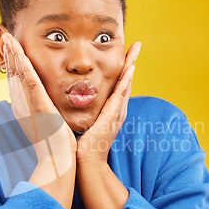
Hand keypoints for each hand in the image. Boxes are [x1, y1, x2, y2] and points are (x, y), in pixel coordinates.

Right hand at [3, 33, 76, 172]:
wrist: (56, 157)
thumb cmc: (54, 142)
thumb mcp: (45, 121)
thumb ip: (42, 108)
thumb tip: (43, 102)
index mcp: (23, 106)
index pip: (15, 79)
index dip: (11, 62)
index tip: (9, 46)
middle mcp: (21, 103)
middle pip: (12, 73)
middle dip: (8, 53)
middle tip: (4, 35)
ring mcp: (28, 103)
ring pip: (18, 74)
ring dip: (13, 54)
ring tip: (8, 37)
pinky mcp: (39, 104)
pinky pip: (30, 81)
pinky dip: (24, 66)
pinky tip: (20, 54)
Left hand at [76, 41, 140, 164]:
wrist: (85, 163)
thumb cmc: (81, 146)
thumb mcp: (83, 122)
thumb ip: (81, 111)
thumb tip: (71, 101)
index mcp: (109, 110)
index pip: (116, 84)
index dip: (121, 68)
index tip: (124, 53)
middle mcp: (116, 110)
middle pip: (125, 81)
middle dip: (131, 62)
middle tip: (136, 45)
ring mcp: (116, 113)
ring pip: (125, 83)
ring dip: (131, 65)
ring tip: (136, 49)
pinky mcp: (112, 117)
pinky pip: (120, 95)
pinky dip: (126, 81)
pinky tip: (130, 68)